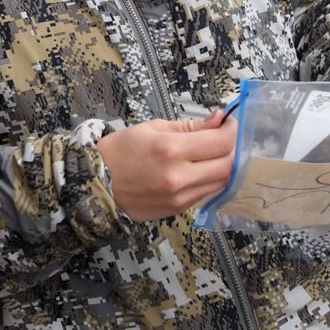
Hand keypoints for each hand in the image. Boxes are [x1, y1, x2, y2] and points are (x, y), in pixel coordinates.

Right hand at [97, 111, 235, 221]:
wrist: (99, 182)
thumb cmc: (123, 149)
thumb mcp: (154, 128)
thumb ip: (190, 126)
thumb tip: (218, 119)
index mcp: (170, 149)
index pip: (219, 142)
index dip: (230, 131)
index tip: (228, 124)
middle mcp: (178, 176)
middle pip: (226, 165)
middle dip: (231, 149)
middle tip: (223, 138)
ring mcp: (179, 197)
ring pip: (220, 183)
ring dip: (223, 166)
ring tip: (212, 153)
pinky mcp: (177, 210)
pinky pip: (204, 193)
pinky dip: (209, 180)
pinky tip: (198, 169)